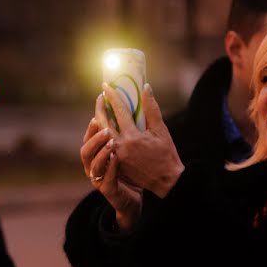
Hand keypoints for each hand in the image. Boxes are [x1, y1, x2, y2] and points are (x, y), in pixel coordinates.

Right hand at [81, 106, 141, 229]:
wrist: (134, 198)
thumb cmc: (129, 173)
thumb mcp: (126, 151)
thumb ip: (123, 135)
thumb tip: (130, 110)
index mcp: (96, 156)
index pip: (89, 138)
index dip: (92, 124)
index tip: (98, 108)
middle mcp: (93, 167)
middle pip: (85, 150)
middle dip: (93, 136)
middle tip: (102, 123)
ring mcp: (99, 179)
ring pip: (93, 164)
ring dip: (101, 151)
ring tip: (111, 141)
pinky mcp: (108, 190)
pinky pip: (107, 178)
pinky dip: (111, 167)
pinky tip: (117, 158)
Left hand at [104, 83, 183, 197]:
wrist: (165, 181)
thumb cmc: (166, 154)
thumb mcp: (161, 130)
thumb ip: (152, 109)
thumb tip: (146, 88)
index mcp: (132, 136)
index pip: (118, 111)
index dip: (112, 96)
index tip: (106, 85)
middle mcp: (120, 146)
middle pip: (103, 122)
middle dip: (100, 107)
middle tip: (100, 97)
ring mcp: (115, 156)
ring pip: (101, 135)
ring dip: (99, 121)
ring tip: (101, 111)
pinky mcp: (115, 164)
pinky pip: (104, 146)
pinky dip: (103, 135)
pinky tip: (104, 128)